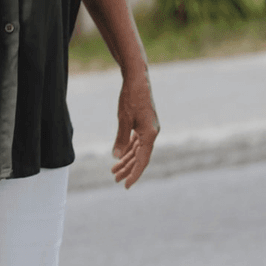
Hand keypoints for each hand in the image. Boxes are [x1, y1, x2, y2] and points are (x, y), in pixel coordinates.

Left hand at [110, 68, 158, 188]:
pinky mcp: (144, 123)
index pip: (142, 160)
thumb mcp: (123, 119)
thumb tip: (117, 156)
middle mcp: (152, 133)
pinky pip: (137, 141)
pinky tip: (121, 154)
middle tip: (115, 178)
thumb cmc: (131, 98)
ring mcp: (148, 128)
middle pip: (140, 157)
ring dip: (127, 159)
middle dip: (127, 168)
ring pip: (137, 149)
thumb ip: (121, 139)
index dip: (134, 174)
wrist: (138, 79)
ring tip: (114, 170)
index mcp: (150, 134)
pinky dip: (128, 148)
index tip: (126, 185)